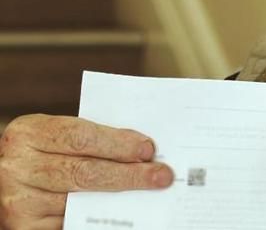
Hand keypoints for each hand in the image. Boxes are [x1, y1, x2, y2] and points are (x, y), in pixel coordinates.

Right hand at [0, 114, 172, 228]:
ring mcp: (19, 201)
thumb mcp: (53, 138)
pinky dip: (100, 220)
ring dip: (120, 200)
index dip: (117, 143)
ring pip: (79, 202)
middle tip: (161, 175)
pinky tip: (123, 214)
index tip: (148, 149)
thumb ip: (89, 140)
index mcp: (28, 133)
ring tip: (149, 194)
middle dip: (129, 174)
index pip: (80, 136)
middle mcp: (18, 167)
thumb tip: (142, 151)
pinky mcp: (24, 228)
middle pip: (84, 172)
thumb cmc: (40, 153)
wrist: (2, 179)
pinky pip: (69, 224)